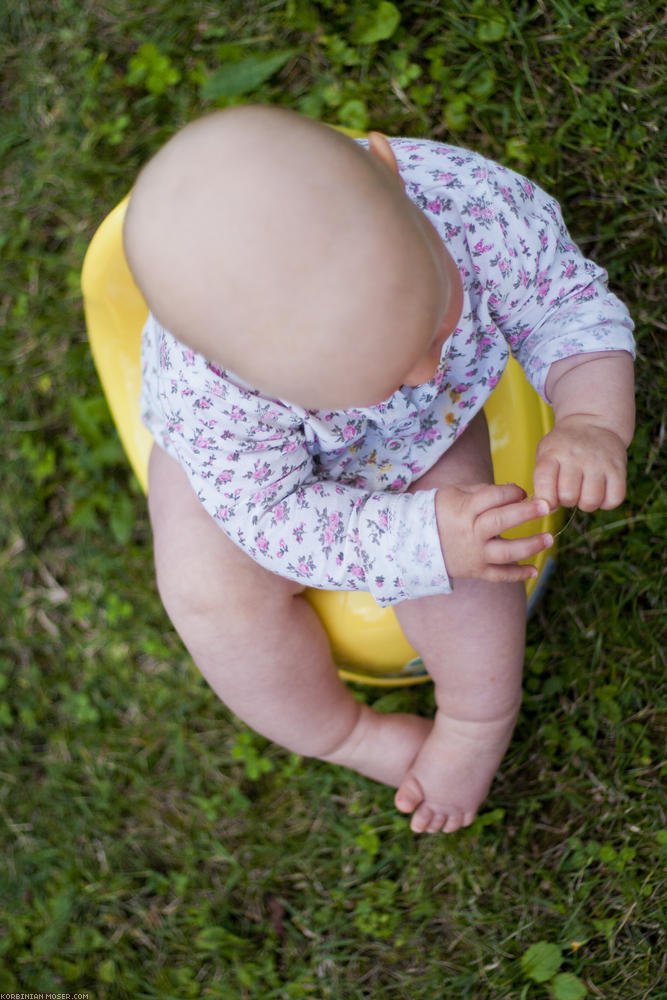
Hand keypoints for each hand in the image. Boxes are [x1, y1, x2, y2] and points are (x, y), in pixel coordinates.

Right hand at [435, 483, 552, 582]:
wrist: (414, 544)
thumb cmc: (440, 512)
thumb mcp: (455, 493)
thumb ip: (483, 490)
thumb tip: (515, 490)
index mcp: (465, 509)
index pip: (492, 497)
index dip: (511, 492)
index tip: (523, 492)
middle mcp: (471, 533)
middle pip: (501, 522)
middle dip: (525, 513)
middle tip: (546, 506)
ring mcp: (475, 554)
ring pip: (505, 552)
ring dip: (529, 546)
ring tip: (549, 539)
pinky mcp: (476, 571)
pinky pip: (499, 576)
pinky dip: (517, 575)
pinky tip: (534, 570)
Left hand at [533, 415, 627, 511]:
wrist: (593, 422)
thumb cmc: (563, 448)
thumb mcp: (545, 455)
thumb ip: (541, 483)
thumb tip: (544, 509)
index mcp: (553, 453)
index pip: (544, 482)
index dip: (544, 501)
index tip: (548, 502)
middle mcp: (575, 456)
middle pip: (568, 497)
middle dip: (566, 501)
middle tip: (570, 490)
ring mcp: (599, 462)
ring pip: (591, 501)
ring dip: (586, 504)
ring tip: (584, 492)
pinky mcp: (619, 468)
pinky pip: (614, 499)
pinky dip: (606, 503)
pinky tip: (601, 493)